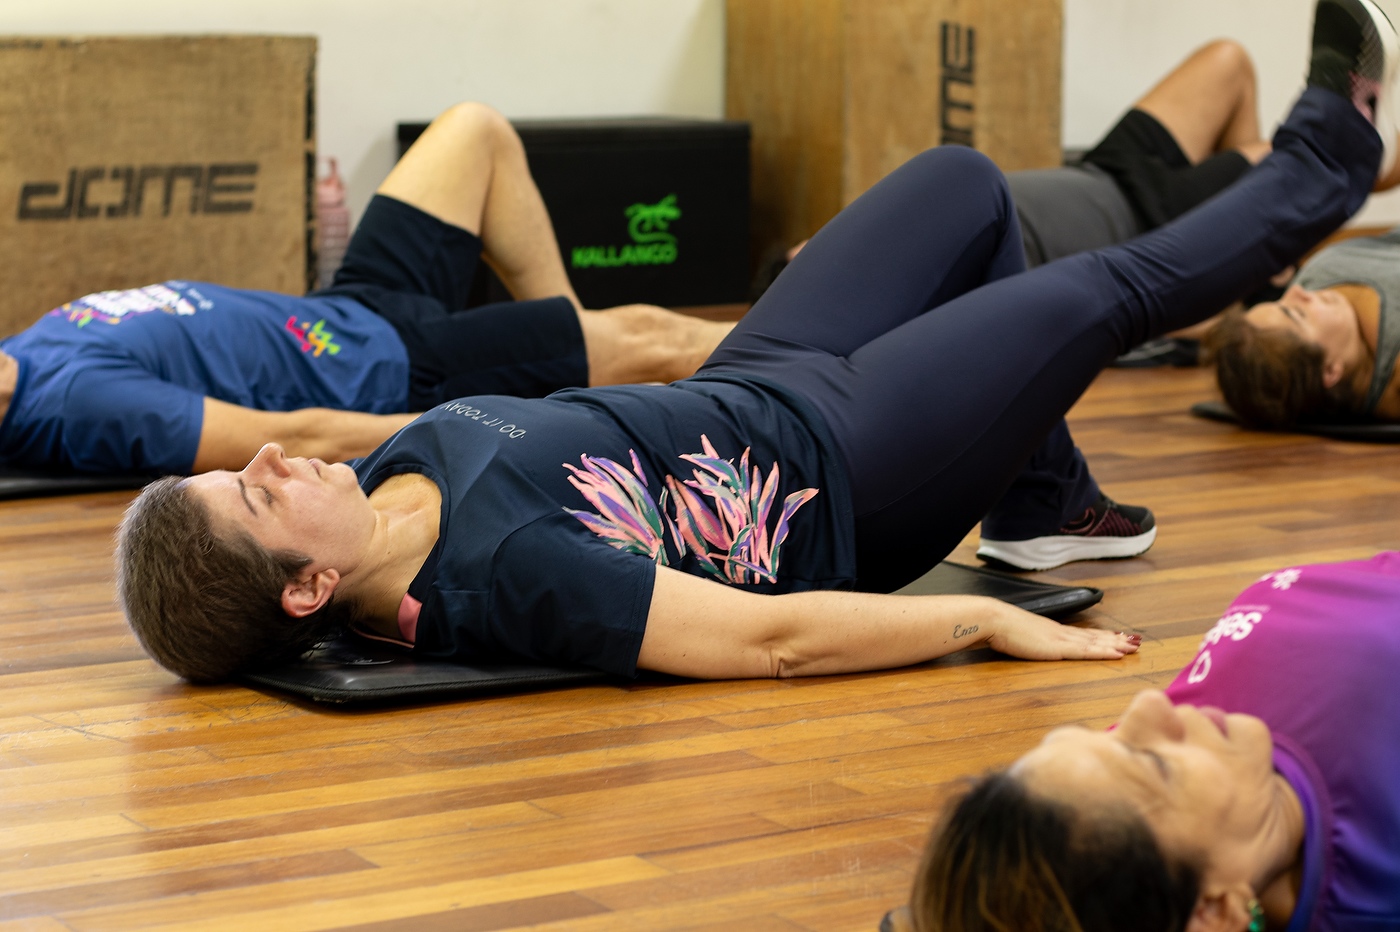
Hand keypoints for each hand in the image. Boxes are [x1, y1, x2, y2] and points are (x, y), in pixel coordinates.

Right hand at [985, 603, 1140, 660]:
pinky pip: (1087, 651)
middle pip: (1094, 637)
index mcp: (1051, 631)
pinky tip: (1118, 654)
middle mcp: (1060, 633)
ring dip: (1116, 644)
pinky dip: (1104, 652)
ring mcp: (1061, 639)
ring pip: (1095, 643)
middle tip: (1135, 640)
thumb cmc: (999, 629)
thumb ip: (1026, 639)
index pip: (1082, 634)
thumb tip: (1025, 641)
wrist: (992, 621)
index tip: (1116, 635)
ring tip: (1134, 646)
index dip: (1101, 635)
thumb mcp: (1017, 635)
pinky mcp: (1058, 648)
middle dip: (1116, 639)